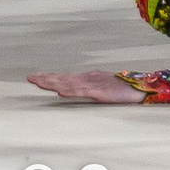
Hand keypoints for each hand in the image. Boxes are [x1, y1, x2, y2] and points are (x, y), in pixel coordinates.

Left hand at [28, 71, 144, 104]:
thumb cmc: (122, 89)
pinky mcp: (99, 92)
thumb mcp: (101, 88)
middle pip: (63, 78)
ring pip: (69, 84)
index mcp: (87, 79)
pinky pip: (83, 92)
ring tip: (39, 82)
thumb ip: (87, 88)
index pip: (64, 77)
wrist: (141, 88)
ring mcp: (93, 84)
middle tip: (29, 78)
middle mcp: (87, 79)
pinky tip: (61, 91)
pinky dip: (71, 91)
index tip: (35, 76)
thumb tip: (70, 90)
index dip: (49, 77)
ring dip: (53, 83)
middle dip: (46, 78)